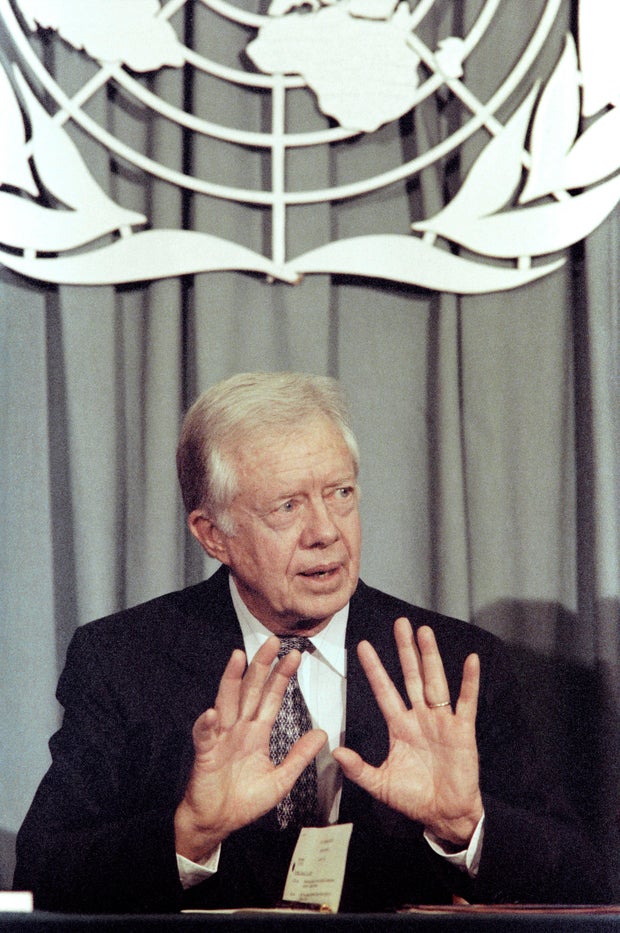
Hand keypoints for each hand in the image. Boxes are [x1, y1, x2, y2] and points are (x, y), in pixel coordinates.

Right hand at [175, 636, 326, 861]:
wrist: (217, 822)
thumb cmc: (244, 800)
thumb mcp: (280, 779)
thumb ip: (299, 756)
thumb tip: (322, 734)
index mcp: (256, 732)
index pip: (271, 697)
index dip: (281, 676)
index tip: (295, 656)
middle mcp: (238, 728)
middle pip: (250, 690)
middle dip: (261, 665)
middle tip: (273, 642)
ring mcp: (221, 738)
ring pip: (226, 702)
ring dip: (231, 680)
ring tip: (238, 658)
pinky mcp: (205, 755)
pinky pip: (205, 737)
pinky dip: (207, 725)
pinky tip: (212, 713)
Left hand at [332, 618, 482, 846]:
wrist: (445, 816)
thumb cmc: (414, 799)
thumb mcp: (381, 784)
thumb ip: (359, 769)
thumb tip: (335, 751)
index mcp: (399, 726)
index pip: (384, 690)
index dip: (374, 669)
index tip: (362, 646)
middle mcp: (420, 717)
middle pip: (410, 676)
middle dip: (405, 650)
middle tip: (400, 624)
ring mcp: (441, 721)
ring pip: (434, 681)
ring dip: (430, 656)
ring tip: (424, 631)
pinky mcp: (462, 730)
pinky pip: (466, 701)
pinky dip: (469, 681)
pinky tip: (471, 660)